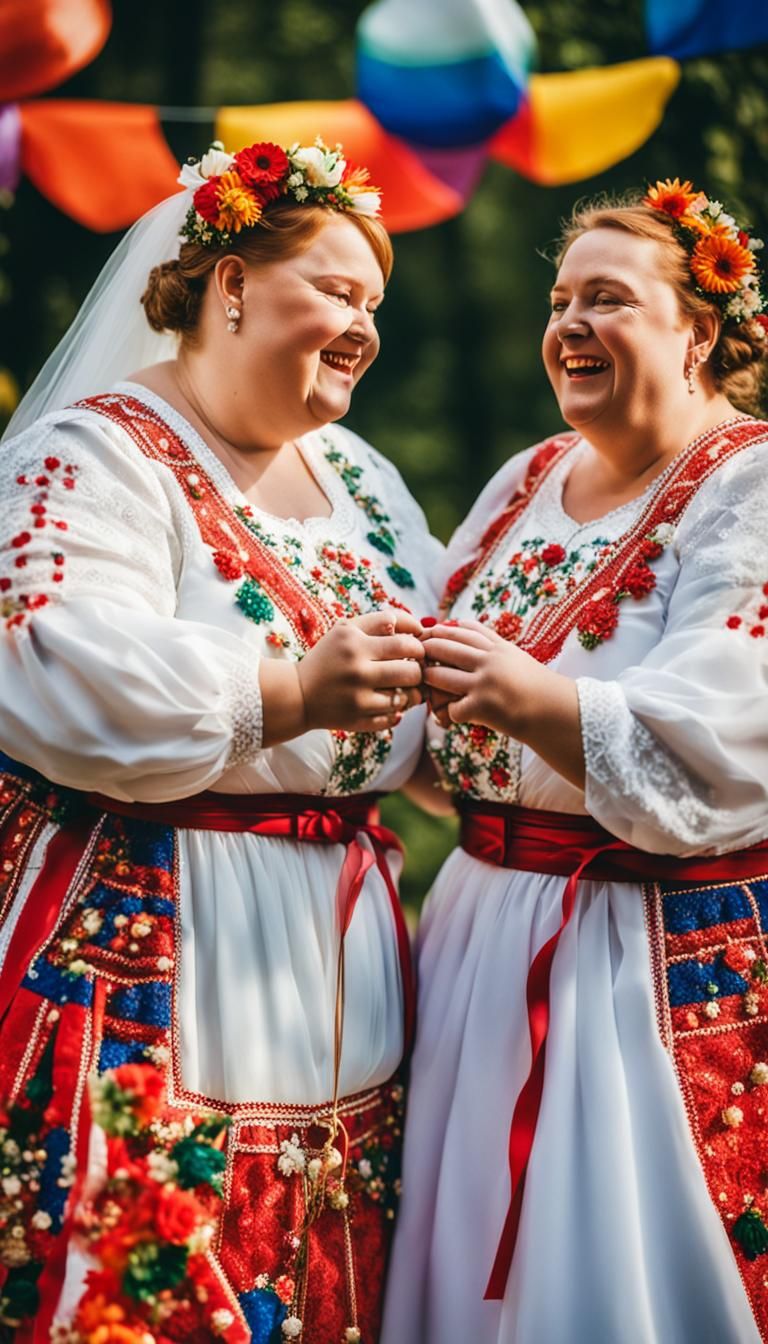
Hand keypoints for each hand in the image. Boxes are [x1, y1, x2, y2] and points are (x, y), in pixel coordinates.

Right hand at [297, 607, 424, 733]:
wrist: (298, 693)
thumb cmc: (329, 657)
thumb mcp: (346, 629)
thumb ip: (380, 620)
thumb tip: (419, 627)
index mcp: (355, 643)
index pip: (407, 644)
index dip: (418, 648)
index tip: (414, 650)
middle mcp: (357, 671)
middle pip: (412, 672)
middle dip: (418, 671)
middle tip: (413, 670)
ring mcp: (358, 699)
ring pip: (407, 698)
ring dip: (413, 693)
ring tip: (406, 688)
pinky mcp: (357, 722)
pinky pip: (394, 718)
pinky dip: (396, 711)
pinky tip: (389, 703)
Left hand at [421, 619, 544, 735]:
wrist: (556, 713)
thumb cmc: (537, 688)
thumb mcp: (516, 657)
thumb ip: (493, 644)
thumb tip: (466, 628)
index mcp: (498, 647)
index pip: (463, 630)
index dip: (442, 630)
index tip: (428, 632)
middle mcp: (490, 661)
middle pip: (445, 648)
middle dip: (426, 650)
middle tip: (415, 654)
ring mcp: (484, 683)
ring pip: (440, 676)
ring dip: (429, 680)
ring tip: (425, 681)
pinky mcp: (482, 706)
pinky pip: (452, 708)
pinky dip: (448, 713)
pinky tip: (451, 715)